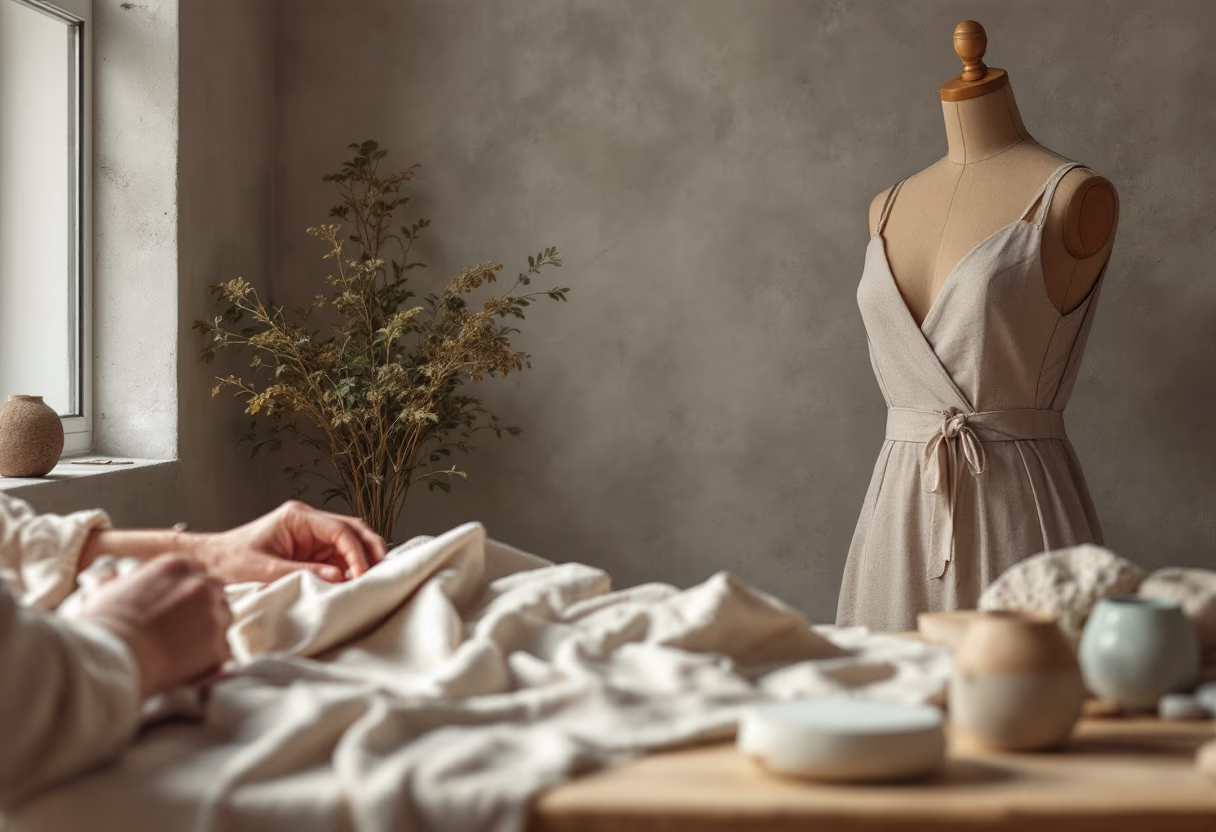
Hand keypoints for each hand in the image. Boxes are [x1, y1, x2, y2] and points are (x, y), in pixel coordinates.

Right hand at [74, 555, 231, 697]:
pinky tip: (191, 665)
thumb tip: (111, 575)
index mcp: (176, 567)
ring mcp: (212, 616)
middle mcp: (200, 586)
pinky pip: (224, 650)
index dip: (188, 591)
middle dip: (203, 608)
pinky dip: (211, 658)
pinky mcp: (216, 647)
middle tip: (183, 627)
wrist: (110, 657)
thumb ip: (117, 579)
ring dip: (210, 630)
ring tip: (184, 647)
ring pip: (224, 619)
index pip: (197, 573)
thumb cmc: (102, 626)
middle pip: (216, 592)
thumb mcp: (105, 590)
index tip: (178, 605)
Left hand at [189, 500, 385, 583]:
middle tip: (381, 572)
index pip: (339, 529)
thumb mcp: (264, 570)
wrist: (209, 563)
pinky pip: (338, 556)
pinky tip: (355, 582)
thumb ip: (302, 573)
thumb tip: (339, 577)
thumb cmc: (229, 562)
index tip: (362, 573)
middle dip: (369, 549)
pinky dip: (350, 568)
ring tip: (371, 579)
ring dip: (362, 558)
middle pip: (352, 529)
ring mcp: (311, 535)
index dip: (356, 551)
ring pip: (349, 542)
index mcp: (297, 517)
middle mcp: (308, 521)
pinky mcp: (310, 550)